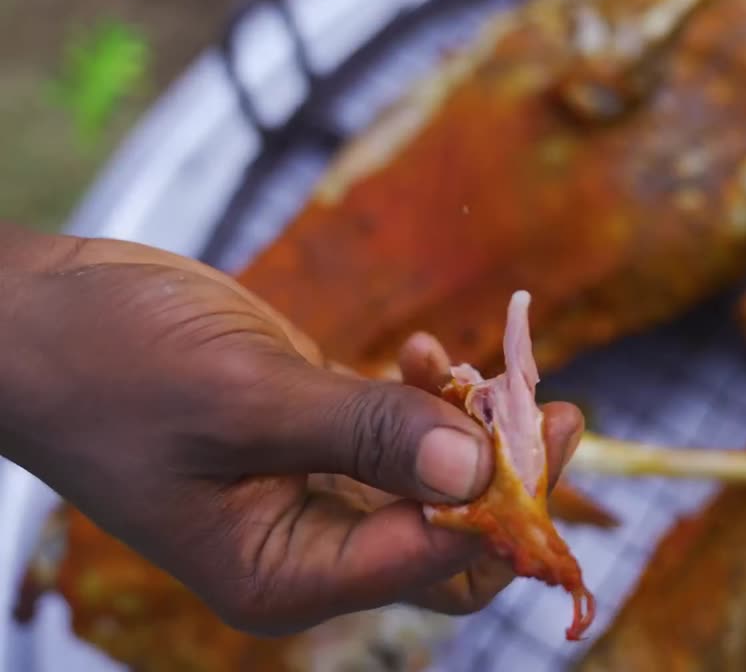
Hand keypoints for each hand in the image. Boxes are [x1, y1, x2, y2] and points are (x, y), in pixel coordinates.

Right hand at [0, 225, 582, 634]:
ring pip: (442, 485)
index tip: (548, 427)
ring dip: (472, 425)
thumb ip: (365, 434)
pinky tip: (422, 352)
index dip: (504, 506)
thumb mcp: (242, 401)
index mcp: (288, 574)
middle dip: (509, 475)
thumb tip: (479, 471)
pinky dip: (429, 398)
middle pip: (457, 541)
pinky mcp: (324, 442)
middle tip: (545, 401)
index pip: (436, 565)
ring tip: (468, 361)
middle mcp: (314, 548)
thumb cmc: (112, 367)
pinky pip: (408, 438)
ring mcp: (322, 493)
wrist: (44, 318)